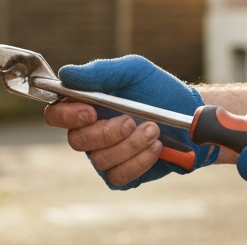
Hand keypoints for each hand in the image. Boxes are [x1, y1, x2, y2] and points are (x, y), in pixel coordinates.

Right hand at [43, 55, 218, 188]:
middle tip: (131, 120)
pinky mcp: (123, 174)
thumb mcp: (134, 71)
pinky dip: (138, 161)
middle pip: (77, 141)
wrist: (190, 114)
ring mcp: (106, 155)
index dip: (67, 116)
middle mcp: (91, 133)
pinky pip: (118, 176)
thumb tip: (66, 74)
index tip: (90, 111)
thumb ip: (101, 71)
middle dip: (106, 132)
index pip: (57, 115)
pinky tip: (156, 147)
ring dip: (130, 145)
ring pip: (100, 160)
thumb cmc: (157, 89)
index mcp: (87, 106)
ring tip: (153, 129)